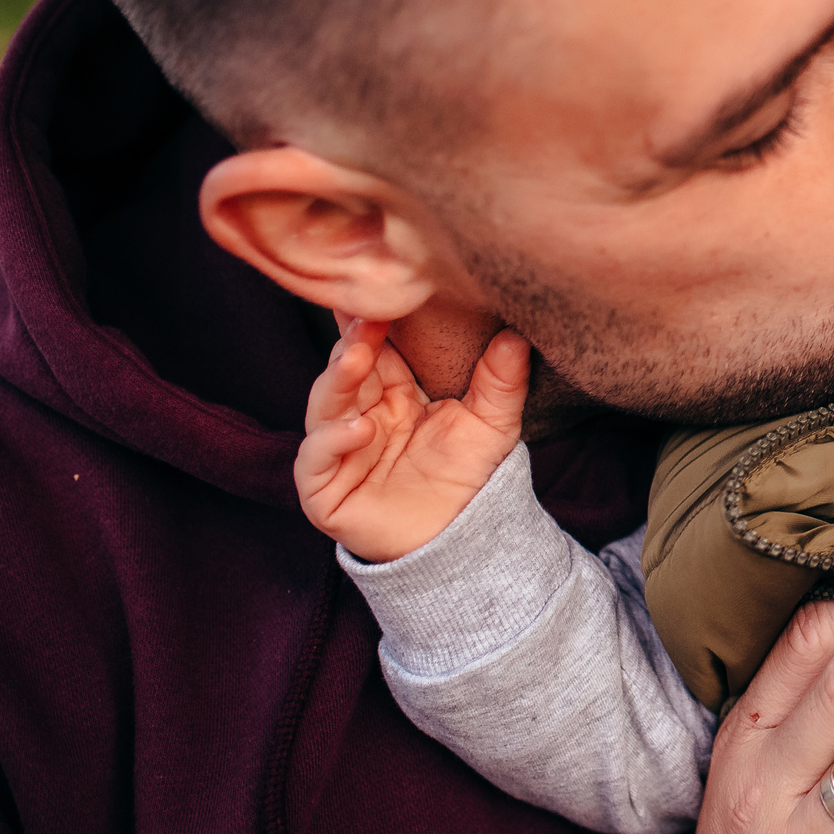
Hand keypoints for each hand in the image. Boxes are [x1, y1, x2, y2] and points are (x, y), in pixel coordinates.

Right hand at [295, 317, 529, 561]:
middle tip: (368, 317)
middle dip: (353, 342)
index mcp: (393, 392)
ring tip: (358, 357)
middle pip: (346, 369)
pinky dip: (334, 441)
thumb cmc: (470, 476)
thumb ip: (502, 382)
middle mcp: (359, 414)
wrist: (462, 542)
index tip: (386, 292)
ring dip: (338, 379)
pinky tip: (360, 429)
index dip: (376, 322)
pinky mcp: (323, 488)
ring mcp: (337, 449)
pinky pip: (316, 458)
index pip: (377, 348)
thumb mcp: (493, 424)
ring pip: (325, 405)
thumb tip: (516, 335)